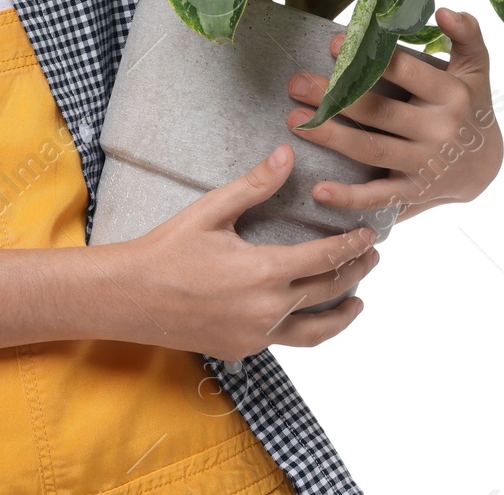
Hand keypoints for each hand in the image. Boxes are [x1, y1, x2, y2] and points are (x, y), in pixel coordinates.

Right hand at [105, 143, 378, 359]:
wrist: (131, 297)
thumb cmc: (168, 249)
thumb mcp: (212, 210)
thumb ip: (255, 185)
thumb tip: (287, 154)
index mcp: (264, 272)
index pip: (326, 258)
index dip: (352, 244)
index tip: (370, 234)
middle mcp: (268, 310)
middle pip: (328, 291)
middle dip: (355, 272)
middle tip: (372, 257)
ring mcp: (256, 336)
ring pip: (316, 331)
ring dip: (342, 315)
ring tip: (357, 302)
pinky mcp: (243, 350)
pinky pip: (285, 340)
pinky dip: (303, 326)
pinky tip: (303, 313)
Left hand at [284, 6, 502, 224]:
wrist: (488, 167)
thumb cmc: (471, 106)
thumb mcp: (476, 68)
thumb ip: (466, 35)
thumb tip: (446, 10)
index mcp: (450, 94)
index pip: (406, 72)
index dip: (369, 58)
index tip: (334, 44)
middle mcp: (439, 130)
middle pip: (379, 111)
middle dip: (334, 97)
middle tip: (296, 83)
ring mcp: (425, 164)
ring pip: (371, 150)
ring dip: (331, 137)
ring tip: (294, 121)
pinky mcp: (414, 192)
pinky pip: (379, 197)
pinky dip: (349, 198)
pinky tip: (318, 190)